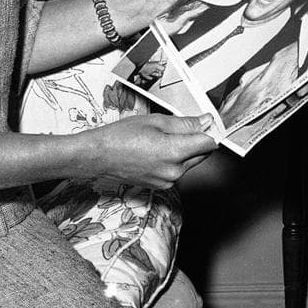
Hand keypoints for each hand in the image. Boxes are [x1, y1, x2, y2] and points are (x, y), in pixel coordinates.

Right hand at [83, 114, 217, 187]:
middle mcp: (174, 171)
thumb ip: (185, 123)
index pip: (209, 143)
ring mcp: (168, 181)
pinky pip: (176, 170)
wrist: (98, 156)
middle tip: (176, 126)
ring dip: (184, 150)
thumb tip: (206, 122)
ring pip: (189, 162)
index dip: (209, 130)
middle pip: (201, 154)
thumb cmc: (122, 135)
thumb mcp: (156, 121)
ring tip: (160, 138)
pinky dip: (173, 160)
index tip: (205, 122)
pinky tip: (156, 150)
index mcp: (174, 152)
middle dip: (196, 140)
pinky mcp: (161, 187)